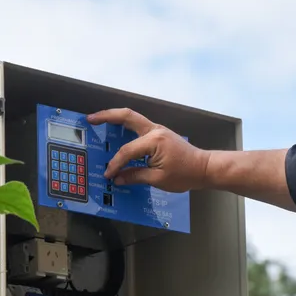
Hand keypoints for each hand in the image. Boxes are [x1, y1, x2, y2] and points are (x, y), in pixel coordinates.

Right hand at [86, 108, 210, 191]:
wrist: (204, 167)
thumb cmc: (186, 174)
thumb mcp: (159, 179)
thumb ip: (135, 176)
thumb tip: (117, 178)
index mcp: (155, 140)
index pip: (127, 151)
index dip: (115, 163)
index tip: (108, 174)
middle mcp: (155, 130)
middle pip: (127, 116)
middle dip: (107, 116)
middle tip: (90, 119)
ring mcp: (158, 130)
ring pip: (133, 117)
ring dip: (115, 117)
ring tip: (99, 120)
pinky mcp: (159, 134)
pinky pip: (138, 127)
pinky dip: (126, 126)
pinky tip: (116, 131)